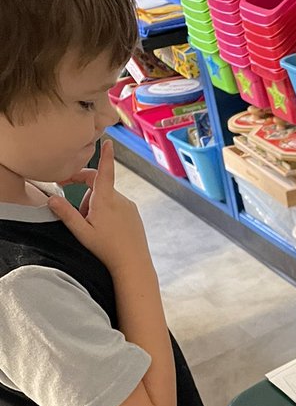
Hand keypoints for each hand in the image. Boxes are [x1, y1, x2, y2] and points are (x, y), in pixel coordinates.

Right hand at [48, 141, 149, 272]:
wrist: (133, 263)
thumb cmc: (107, 249)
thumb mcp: (81, 231)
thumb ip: (66, 214)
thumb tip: (52, 198)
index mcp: (106, 200)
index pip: (104, 171)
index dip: (106, 156)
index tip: (108, 142)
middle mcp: (120, 199)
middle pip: (97, 185)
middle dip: (83, 191)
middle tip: (75, 209)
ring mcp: (129, 206)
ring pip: (106, 197)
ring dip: (94, 204)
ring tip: (92, 226)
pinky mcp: (134, 214)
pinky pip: (116, 205)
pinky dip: (106, 210)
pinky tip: (105, 229)